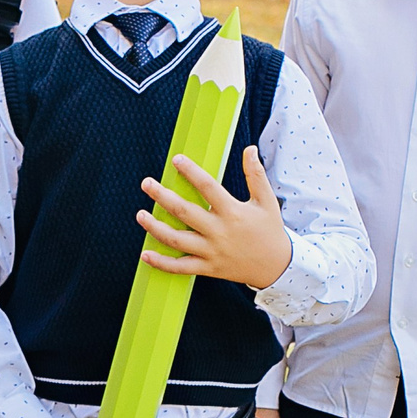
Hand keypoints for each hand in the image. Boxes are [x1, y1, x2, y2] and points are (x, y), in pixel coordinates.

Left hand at [136, 145, 293, 289]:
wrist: (276, 267)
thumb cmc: (270, 231)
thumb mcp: (267, 201)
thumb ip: (256, 175)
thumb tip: (249, 149)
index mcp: (232, 212)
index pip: (207, 187)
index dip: (191, 172)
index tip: (176, 160)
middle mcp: (219, 232)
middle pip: (185, 212)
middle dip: (162, 197)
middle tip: (146, 183)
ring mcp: (211, 252)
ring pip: (177, 240)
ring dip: (155, 228)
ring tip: (140, 215)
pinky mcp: (208, 268)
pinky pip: (180, 267)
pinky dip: (162, 263)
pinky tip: (145, 254)